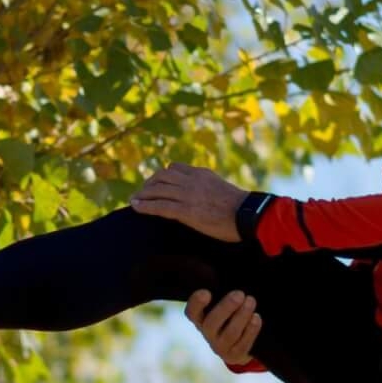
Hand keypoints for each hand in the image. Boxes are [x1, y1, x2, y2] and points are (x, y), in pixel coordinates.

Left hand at [130, 163, 244, 241]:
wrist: (247, 215)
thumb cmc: (240, 208)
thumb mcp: (221, 188)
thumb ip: (208, 187)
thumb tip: (202, 194)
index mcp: (201, 174)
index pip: (175, 167)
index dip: (161, 175)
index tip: (155, 183)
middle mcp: (192, 180)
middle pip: (162, 175)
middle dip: (149, 183)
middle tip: (142, 193)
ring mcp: (188, 195)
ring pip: (157, 189)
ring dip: (143, 194)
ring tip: (134, 200)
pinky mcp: (186, 211)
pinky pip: (159, 206)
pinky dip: (145, 206)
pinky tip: (136, 208)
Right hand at [186, 288, 261, 364]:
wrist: (239, 344)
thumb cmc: (230, 315)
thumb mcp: (223, 305)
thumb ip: (223, 294)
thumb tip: (234, 280)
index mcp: (200, 318)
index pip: (192, 312)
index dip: (196, 304)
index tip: (206, 292)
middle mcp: (207, 333)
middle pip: (211, 323)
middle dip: (226, 308)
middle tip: (239, 294)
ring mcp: (220, 346)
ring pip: (230, 333)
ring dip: (242, 316)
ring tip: (251, 301)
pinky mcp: (234, 355)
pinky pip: (243, 343)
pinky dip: (251, 330)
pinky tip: (256, 318)